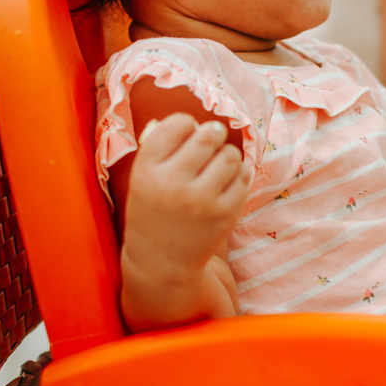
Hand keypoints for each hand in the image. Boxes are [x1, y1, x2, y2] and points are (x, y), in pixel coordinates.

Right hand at [121, 113, 249, 285]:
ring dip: (226, 155)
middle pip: (208, 135)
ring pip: (230, 154)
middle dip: (213, 133)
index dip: (185, 124)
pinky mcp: (225, 214)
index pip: (176, 125)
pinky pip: (243, 176)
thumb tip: (189, 122)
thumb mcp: (142, 179)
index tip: (186, 133)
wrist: (163, 263)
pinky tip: (225, 183)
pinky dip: (238, 174)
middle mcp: (173, 184)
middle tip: (211, 139)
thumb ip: (159, 148)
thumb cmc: (153, 211)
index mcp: (147, 171)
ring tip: (217, 165)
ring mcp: (201, 200)